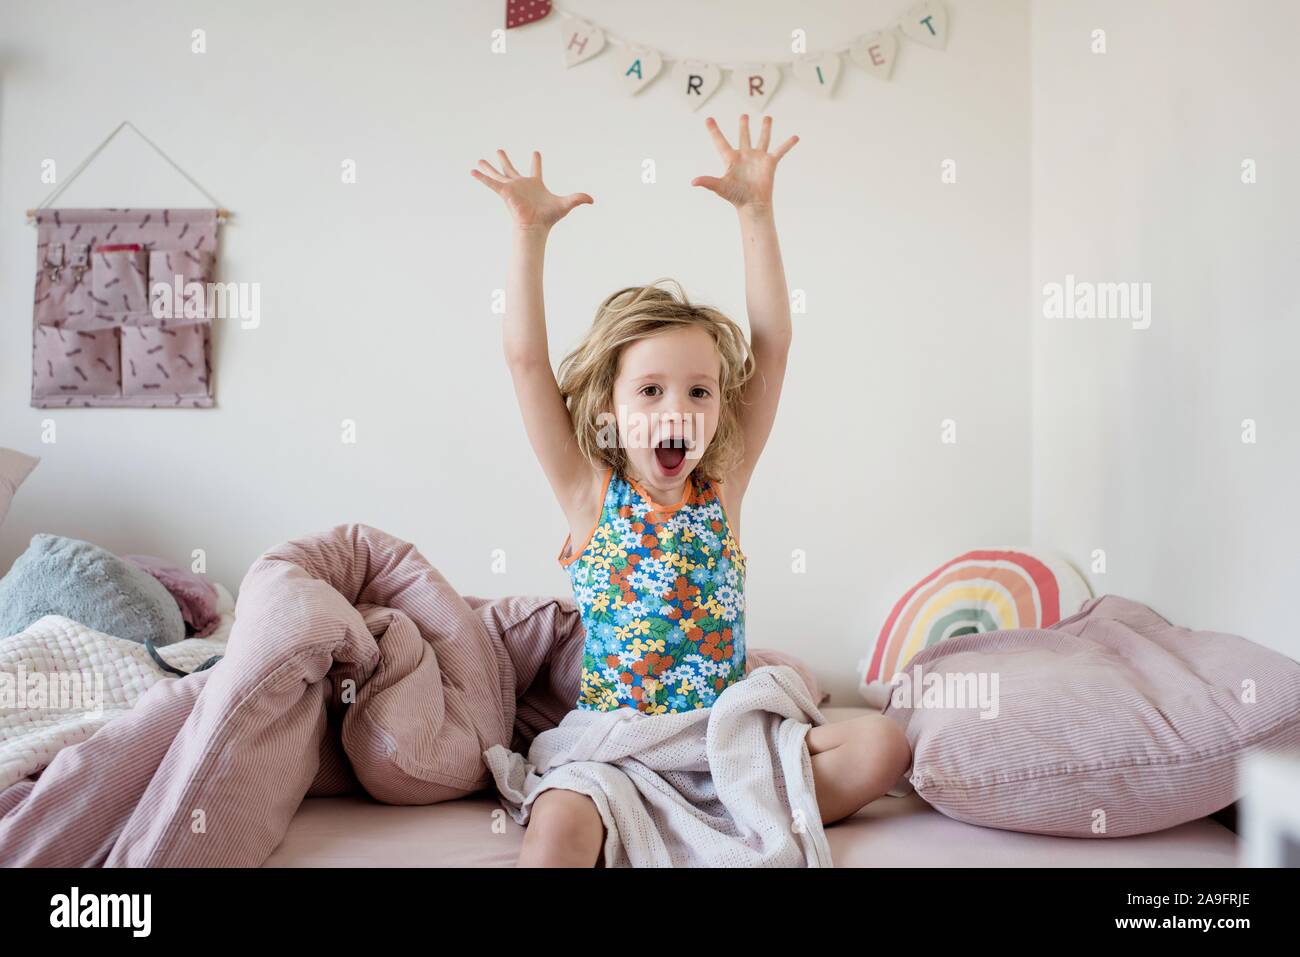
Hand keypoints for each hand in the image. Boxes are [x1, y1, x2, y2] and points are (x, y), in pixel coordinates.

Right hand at [472, 149, 592, 229]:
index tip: (536, 153)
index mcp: (535, 184)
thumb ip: (578, 199)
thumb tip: (592, 200)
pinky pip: (491, 183)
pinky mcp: (504, 192)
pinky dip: (482, 177)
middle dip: (505, 160)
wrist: (535, 226)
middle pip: (511, 169)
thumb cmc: (548, 218)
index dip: (536, 161)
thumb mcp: (565, 204)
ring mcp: (512, 188)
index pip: (536, 170)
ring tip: (479, 160)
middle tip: (499, 150)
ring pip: (498, 174)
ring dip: (489, 167)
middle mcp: (521, 185)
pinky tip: (472, 171)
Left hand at [691, 115, 797, 211]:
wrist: (753, 205)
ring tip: (767, 117)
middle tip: (744, 116)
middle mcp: (745, 156)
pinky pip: (780, 151)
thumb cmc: (736, 197)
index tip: (708, 119)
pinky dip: (788, 144)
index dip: (714, 131)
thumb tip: (693, 182)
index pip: (720, 142)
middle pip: (744, 137)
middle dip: (744, 127)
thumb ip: (708, 182)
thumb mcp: (720, 187)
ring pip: (762, 139)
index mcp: (731, 159)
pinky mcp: (770, 163)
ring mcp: (758, 158)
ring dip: (765, 129)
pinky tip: (795, 137)